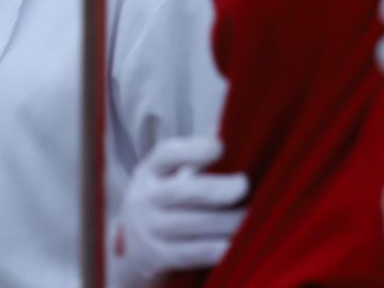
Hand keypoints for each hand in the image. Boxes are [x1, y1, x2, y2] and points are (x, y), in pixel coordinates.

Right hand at [111, 136, 249, 287]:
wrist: (130, 249)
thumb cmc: (161, 202)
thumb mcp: (166, 175)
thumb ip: (193, 155)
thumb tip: (222, 126)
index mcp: (150, 171)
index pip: (166, 154)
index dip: (193, 149)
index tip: (220, 147)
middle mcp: (146, 198)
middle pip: (183, 192)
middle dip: (218, 189)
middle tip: (245, 186)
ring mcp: (150, 230)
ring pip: (193, 224)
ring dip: (227, 221)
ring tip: (252, 217)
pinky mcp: (159, 258)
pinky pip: (194, 253)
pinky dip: (219, 249)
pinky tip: (239, 245)